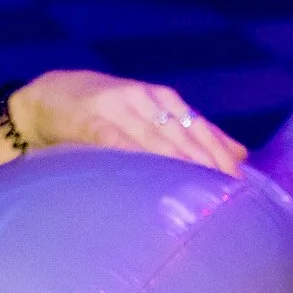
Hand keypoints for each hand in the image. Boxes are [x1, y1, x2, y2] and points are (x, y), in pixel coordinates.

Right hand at [0, 70, 246, 175]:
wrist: (50, 97)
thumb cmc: (108, 115)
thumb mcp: (155, 118)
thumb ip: (195, 133)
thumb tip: (241, 152)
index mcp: (166, 100)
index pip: (201, 129)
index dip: (220, 155)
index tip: (239, 184)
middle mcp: (147, 99)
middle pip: (184, 135)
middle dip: (206, 164)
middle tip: (225, 195)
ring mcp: (118, 107)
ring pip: (154, 138)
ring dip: (177, 164)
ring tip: (197, 189)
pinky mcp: (90, 119)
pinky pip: (114, 139)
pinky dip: (130, 153)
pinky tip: (143, 173)